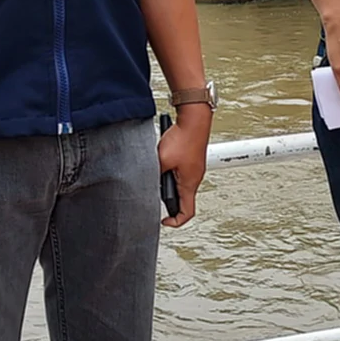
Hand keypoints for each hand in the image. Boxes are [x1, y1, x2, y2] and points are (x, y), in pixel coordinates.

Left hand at [158, 104, 211, 227]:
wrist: (194, 119)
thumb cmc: (183, 138)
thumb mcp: (161, 160)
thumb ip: (153, 173)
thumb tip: (145, 181)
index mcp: (190, 184)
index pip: (187, 212)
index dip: (175, 221)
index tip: (164, 221)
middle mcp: (194, 178)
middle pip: (183, 200)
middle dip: (168, 202)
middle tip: (156, 198)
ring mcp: (194, 169)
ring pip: (180, 185)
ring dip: (168, 185)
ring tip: (158, 177)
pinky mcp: (191, 160)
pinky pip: (181, 173)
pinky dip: (171, 173)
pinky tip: (163, 163)